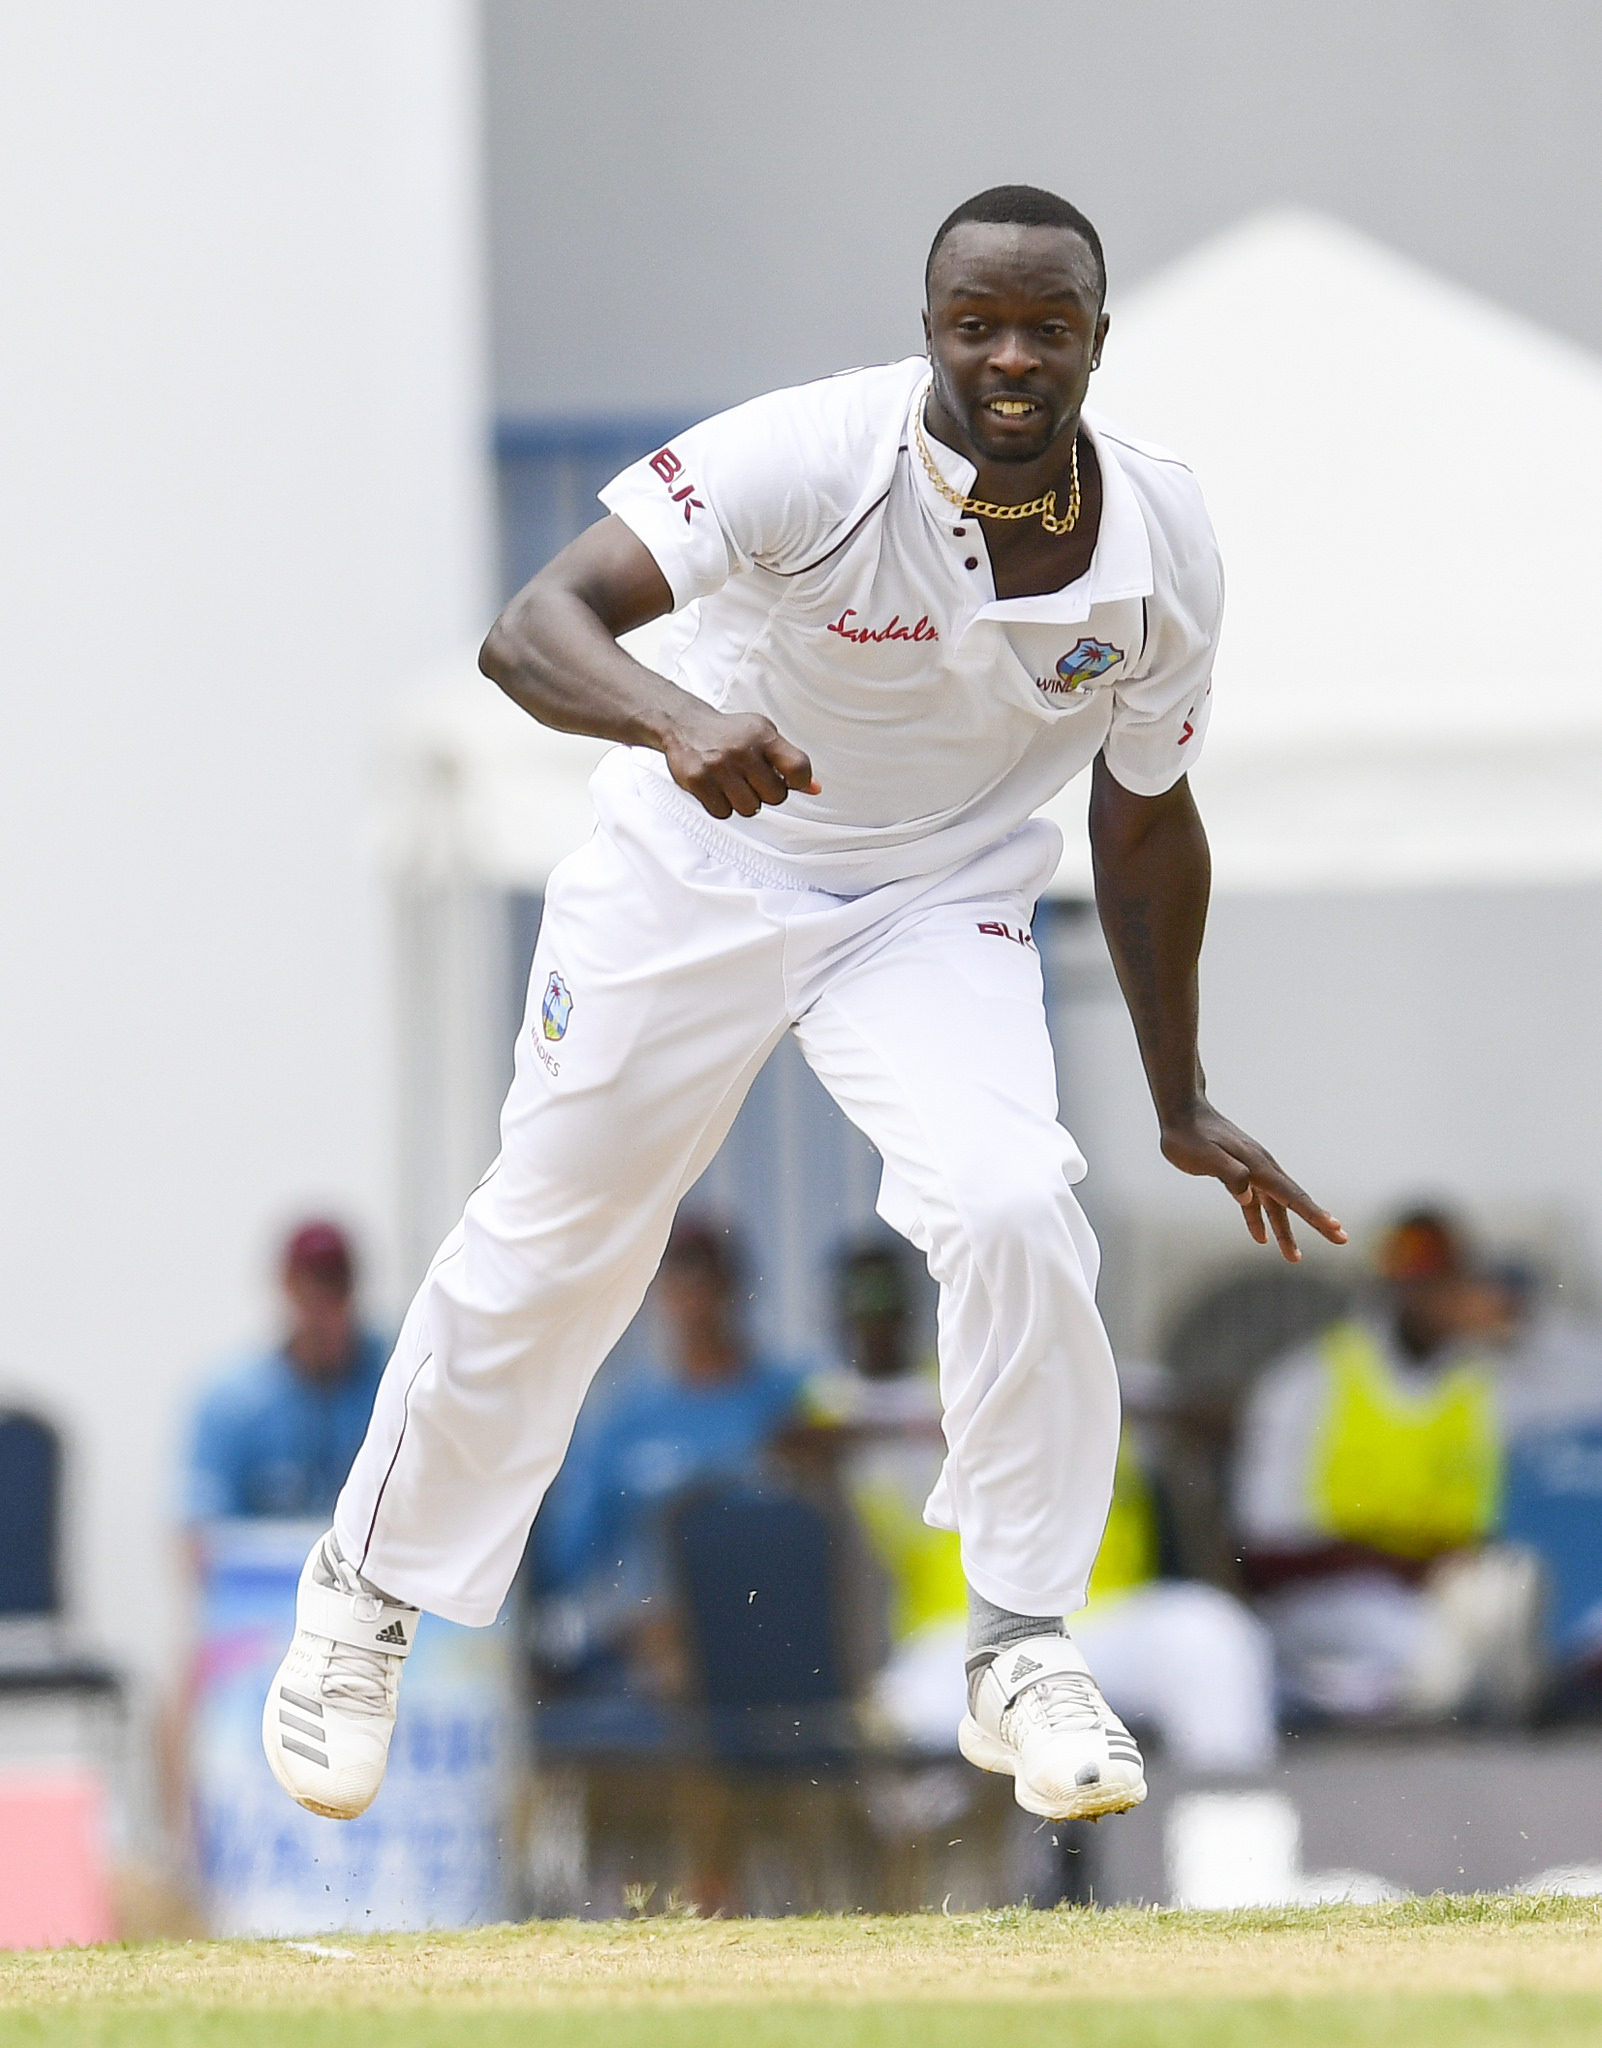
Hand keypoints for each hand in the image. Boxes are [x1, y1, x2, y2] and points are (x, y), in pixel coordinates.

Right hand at [662, 704, 819, 819]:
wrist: (685, 726)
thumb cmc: (729, 733)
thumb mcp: (763, 737)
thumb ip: (789, 761)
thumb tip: (814, 788)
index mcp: (763, 736)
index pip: (799, 768)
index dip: (800, 782)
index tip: (790, 780)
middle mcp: (741, 750)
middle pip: (775, 797)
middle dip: (767, 793)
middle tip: (753, 781)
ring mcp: (719, 767)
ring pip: (750, 809)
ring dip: (744, 802)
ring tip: (734, 784)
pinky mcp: (698, 781)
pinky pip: (723, 813)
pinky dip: (723, 806)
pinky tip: (718, 788)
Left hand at [1159, 1100, 1346, 1262]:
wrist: (1182, 1111)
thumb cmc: (1189, 1136)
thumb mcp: (1204, 1157)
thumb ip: (1228, 1174)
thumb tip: (1248, 1198)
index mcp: (1257, 1166)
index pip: (1291, 1196)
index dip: (1314, 1214)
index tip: (1336, 1229)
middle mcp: (1261, 1168)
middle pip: (1293, 1200)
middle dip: (1317, 1221)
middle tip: (1341, 1240)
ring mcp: (1252, 1169)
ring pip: (1275, 1205)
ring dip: (1284, 1230)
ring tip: (1294, 1257)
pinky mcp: (1239, 1172)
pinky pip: (1256, 1200)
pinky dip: (1260, 1218)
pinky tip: (1260, 1237)